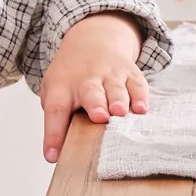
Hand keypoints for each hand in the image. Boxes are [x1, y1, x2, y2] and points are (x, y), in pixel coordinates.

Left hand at [40, 15, 149, 159]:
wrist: (93, 40)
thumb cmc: (71, 78)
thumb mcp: (54, 92)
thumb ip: (57, 120)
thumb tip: (58, 154)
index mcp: (62, 87)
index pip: (55, 109)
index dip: (54, 133)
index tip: (53, 155)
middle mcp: (86, 79)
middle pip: (90, 93)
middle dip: (96, 105)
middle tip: (99, 117)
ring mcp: (110, 74)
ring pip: (116, 89)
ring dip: (118, 101)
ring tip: (120, 112)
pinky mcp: (130, 73)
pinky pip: (137, 85)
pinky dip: (140, 97)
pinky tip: (142, 109)